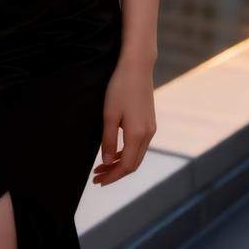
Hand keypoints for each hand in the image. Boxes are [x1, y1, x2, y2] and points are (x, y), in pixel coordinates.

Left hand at [92, 57, 156, 185]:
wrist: (137, 66)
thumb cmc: (120, 88)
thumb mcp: (109, 114)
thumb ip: (108, 140)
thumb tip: (107, 162)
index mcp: (138, 134)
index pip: (126, 165)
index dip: (112, 176)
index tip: (98, 182)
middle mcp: (148, 134)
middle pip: (133, 164)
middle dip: (115, 173)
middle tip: (97, 177)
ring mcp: (150, 128)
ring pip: (136, 155)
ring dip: (120, 163)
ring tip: (103, 166)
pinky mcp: (149, 121)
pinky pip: (139, 145)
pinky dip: (127, 152)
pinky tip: (115, 151)